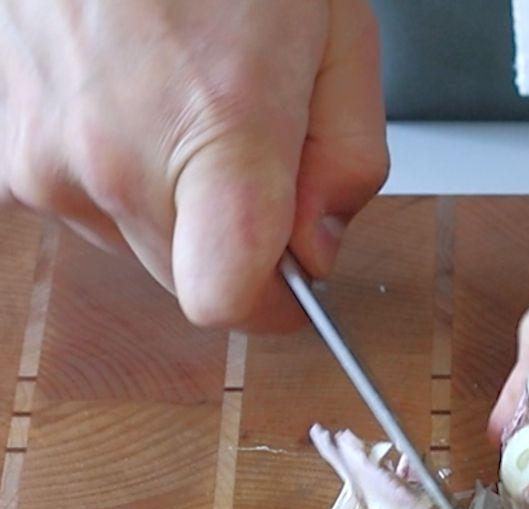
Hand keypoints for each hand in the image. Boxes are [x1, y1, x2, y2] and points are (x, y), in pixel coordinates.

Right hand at [0, 0, 386, 330]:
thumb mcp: (341, 39)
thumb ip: (347, 162)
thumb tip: (317, 246)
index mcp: (212, 136)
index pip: (229, 299)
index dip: (276, 301)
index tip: (300, 281)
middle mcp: (111, 163)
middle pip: (192, 279)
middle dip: (240, 241)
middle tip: (262, 149)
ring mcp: (46, 157)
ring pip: (140, 243)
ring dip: (182, 204)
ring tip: (196, 103)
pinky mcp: (10, 144)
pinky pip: (90, 201)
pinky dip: (129, 173)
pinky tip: (145, 99)